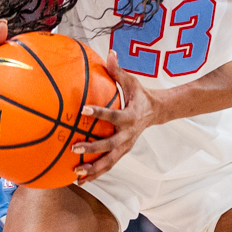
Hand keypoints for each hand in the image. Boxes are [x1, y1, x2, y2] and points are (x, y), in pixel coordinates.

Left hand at [72, 47, 163, 181]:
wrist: (157, 112)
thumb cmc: (140, 94)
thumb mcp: (132, 81)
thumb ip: (118, 71)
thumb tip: (109, 53)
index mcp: (131, 116)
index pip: (114, 116)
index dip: (99, 113)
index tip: (83, 109)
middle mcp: (129, 135)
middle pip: (110, 145)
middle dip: (93, 148)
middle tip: (74, 147)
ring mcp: (126, 146)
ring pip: (110, 161)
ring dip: (94, 168)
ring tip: (76, 173)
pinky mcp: (123, 152)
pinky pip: (109, 165)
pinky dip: (96, 173)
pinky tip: (81, 179)